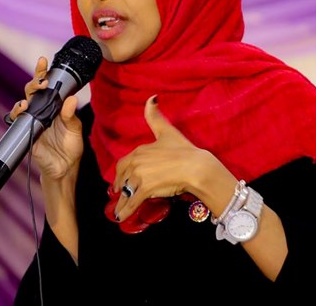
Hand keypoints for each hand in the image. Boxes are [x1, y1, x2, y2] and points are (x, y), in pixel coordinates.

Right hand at [8, 56, 83, 179]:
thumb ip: (71, 116)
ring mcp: (33, 121)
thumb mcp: (75, 130)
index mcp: (54, 107)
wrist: (64, 169)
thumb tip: (72, 99)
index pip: (47, 86)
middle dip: (35, 81)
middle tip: (42, 80)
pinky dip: (17, 113)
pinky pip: (17, 120)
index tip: (42, 61)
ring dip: (26, 97)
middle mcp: (42, 111)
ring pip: (23, 103)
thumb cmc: (70, 147)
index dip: (42, 73)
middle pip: (33, 91)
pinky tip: (23, 109)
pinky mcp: (26, 132)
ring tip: (33, 95)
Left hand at [112, 95, 218, 221]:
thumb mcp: (167, 132)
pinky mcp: (145, 190)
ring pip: (127, 191)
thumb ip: (156, 117)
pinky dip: (126, 210)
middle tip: (119, 195)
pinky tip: (122, 217)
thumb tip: (151, 98)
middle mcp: (136, 163)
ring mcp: (139, 177)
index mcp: (139, 151)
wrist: (196, 167)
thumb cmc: (184, 150)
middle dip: (120, 187)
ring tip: (119, 211)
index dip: (121, 173)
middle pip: (123, 178)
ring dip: (122, 202)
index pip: (124, 164)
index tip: (120, 180)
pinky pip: (132, 202)